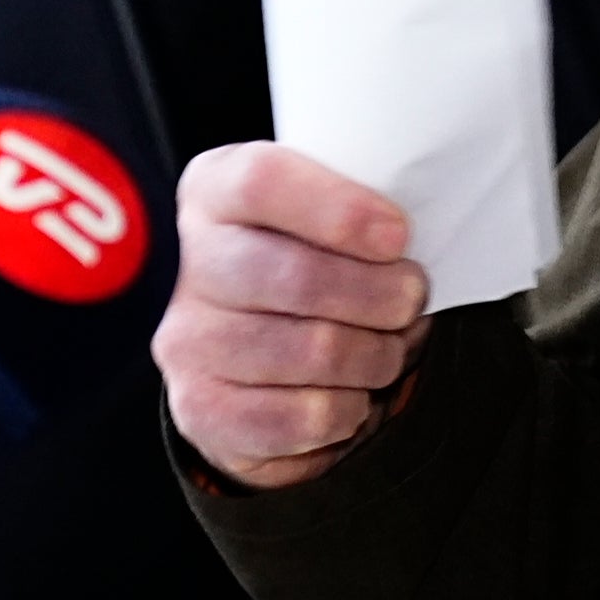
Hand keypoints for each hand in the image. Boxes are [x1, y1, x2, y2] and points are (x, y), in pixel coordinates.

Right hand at [153, 143, 430, 488]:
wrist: (243, 358)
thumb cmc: (303, 267)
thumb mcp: (319, 215)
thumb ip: (354, 206)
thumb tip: (412, 237)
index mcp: (214, 193)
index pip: (261, 182)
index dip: (339, 209)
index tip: (398, 235)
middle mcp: (189, 265)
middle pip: (296, 276)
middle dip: (379, 294)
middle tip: (410, 298)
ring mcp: (188, 340)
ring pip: (312, 351)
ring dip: (375, 355)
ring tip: (387, 348)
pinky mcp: (201, 410)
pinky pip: (301, 416)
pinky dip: (347, 410)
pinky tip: (352, 396)